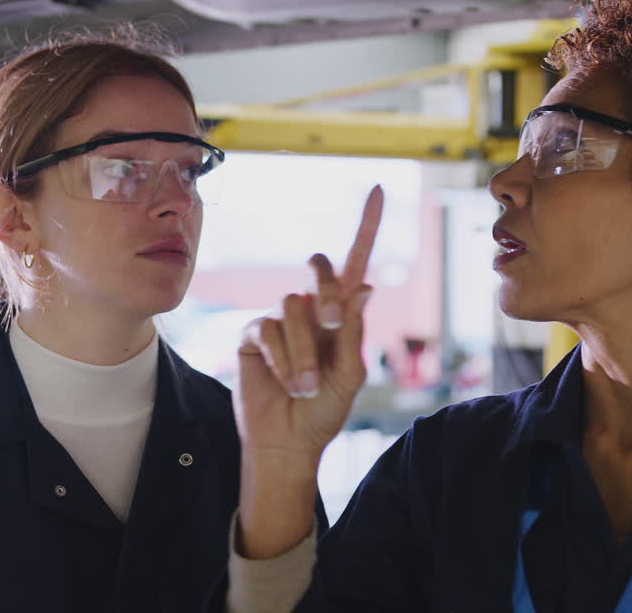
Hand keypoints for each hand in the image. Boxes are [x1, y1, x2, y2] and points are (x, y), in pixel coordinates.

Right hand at [235, 185, 383, 461]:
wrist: (288, 441)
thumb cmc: (324, 412)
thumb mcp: (350, 375)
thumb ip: (354, 332)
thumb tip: (367, 287)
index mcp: (342, 315)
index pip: (355, 263)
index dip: (366, 226)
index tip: (378, 189)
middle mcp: (311, 309)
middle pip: (320, 269)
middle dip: (328, 293)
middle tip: (333, 326)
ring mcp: (280, 319)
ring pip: (294, 306)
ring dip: (304, 351)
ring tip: (305, 386)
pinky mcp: (253, 334)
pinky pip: (268, 328)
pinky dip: (283, 358)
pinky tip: (285, 381)